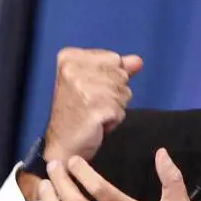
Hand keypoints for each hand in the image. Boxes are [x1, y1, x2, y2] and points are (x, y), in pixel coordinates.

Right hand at [44, 48, 142, 163]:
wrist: (63, 143)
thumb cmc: (76, 113)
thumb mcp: (93, 83)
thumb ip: (116, 69)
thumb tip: (138, 61)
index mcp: (70, 58)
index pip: (114, 58)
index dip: (110, 78)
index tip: (90, 90)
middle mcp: (74, 69)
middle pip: (120, 75)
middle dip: (114, 93)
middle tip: (92, 104)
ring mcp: (84, 88)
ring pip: (124, 92)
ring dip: (115, 107)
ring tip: (94, 113)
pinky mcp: (95, 106)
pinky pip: (121, 110)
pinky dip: (114, 119)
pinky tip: (98, 123)